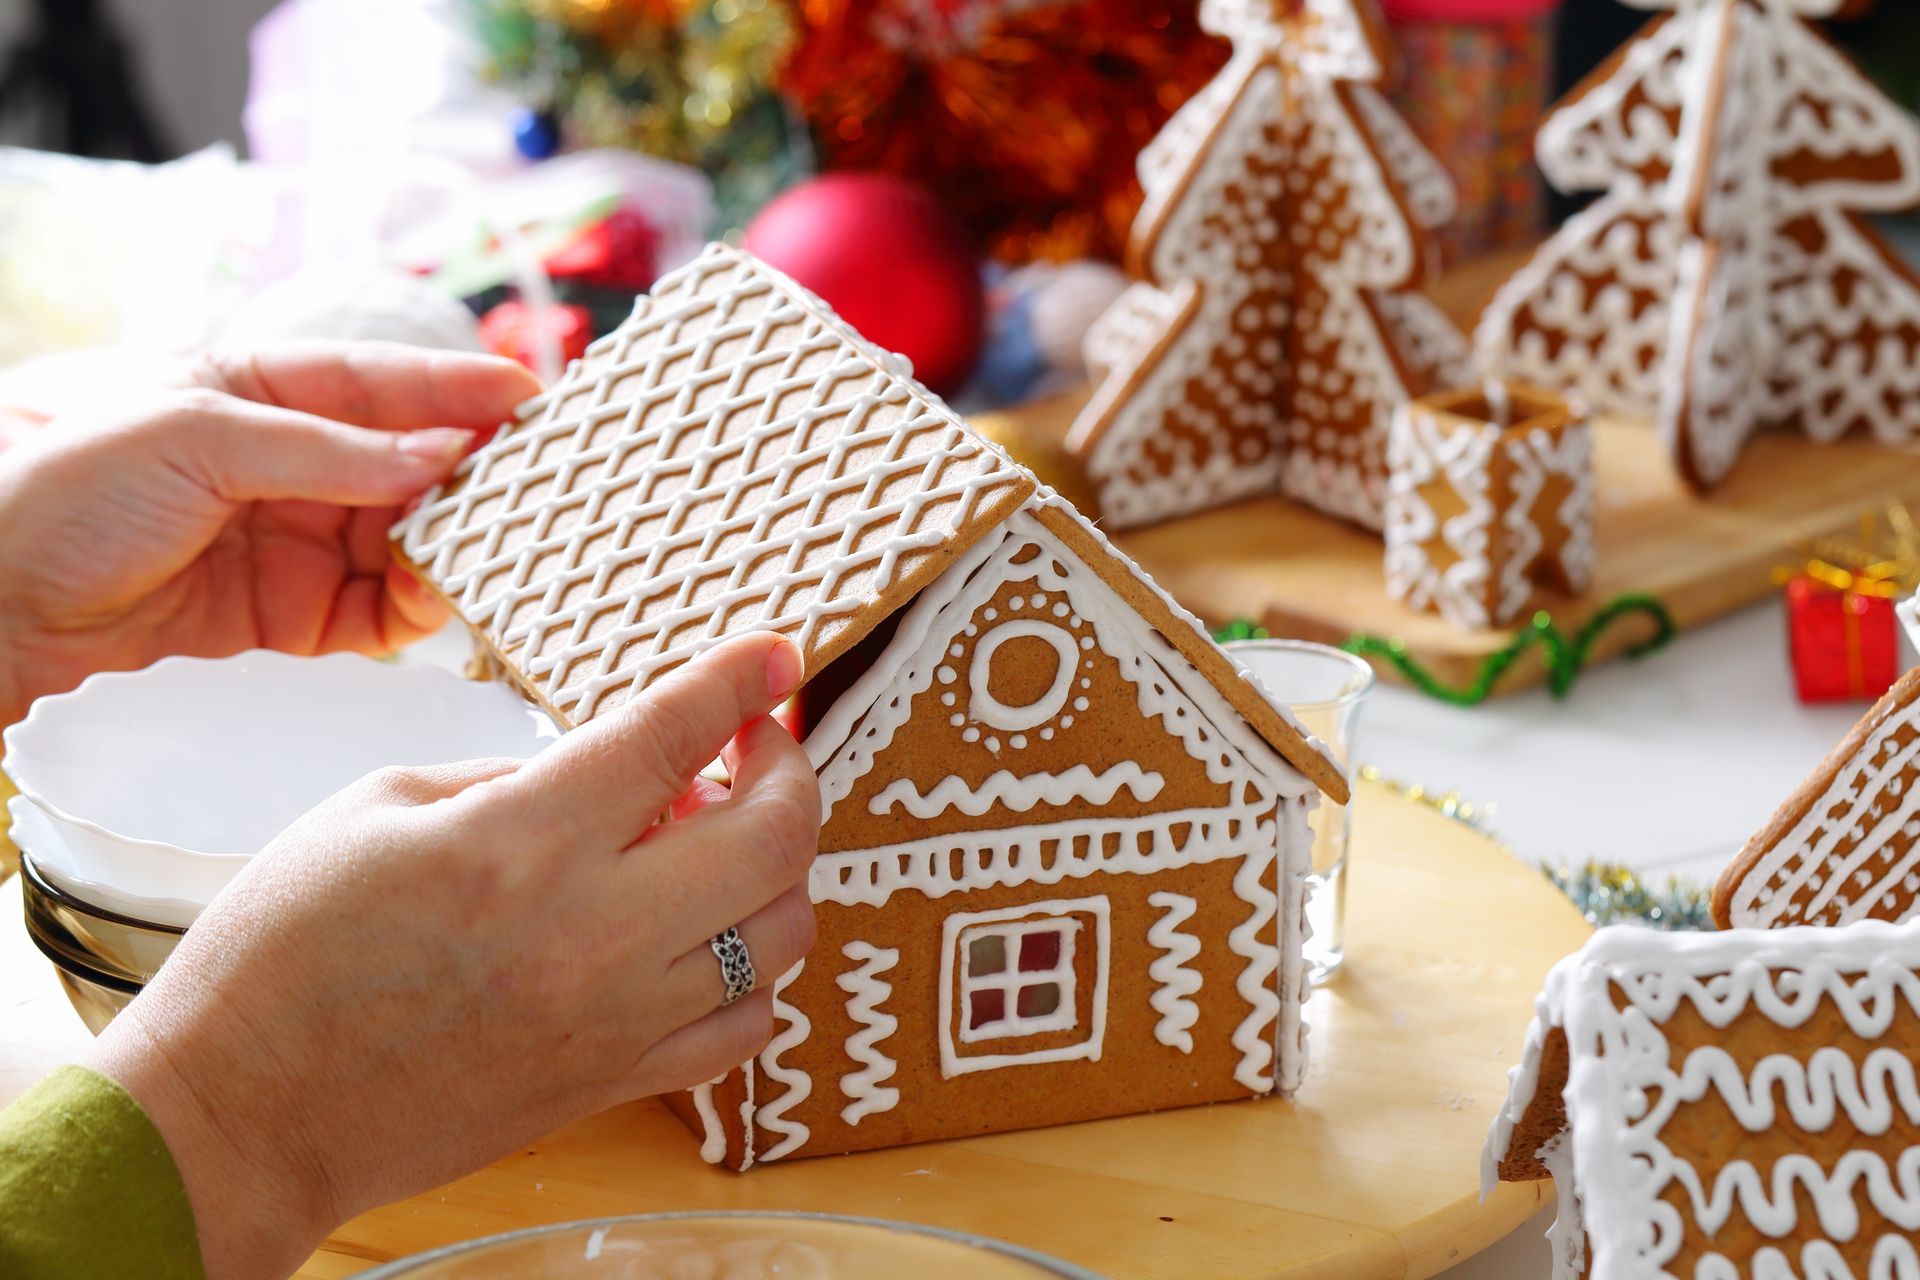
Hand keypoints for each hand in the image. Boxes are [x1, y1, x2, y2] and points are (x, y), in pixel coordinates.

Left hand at [0, 343, 539, 723]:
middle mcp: (289, 464)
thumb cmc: (67, 493)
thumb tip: (436, 456)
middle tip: (535, 490)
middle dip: (473, 477)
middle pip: (411, 465)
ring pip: (407, 541)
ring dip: (452, 549)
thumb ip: (323, 451)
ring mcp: (295, 540)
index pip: (381, 381)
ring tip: (491, 556)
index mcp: (259, 390)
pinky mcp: (291, 617)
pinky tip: (437, 606)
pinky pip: (377, 611)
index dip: (459, 386)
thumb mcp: (195, 437)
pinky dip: (415, 610)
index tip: (533, 396)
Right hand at [83, 632, 819, 1279]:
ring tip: (725, 839)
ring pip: (783, 933)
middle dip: (789, 770)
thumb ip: (514, 775)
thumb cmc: (283, 957)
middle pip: (773, 838)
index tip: (774, 653)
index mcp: (518, 843)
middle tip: (756, 745)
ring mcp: (614, 1019)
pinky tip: (710, 935)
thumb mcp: (378, 808)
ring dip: (780, 867)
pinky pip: (747, 1028)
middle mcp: (589, 933)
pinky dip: (755, 969)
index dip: (739, 679)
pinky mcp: (614, 1084)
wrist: (243, 1116)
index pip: (672, 736)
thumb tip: (616, 766)